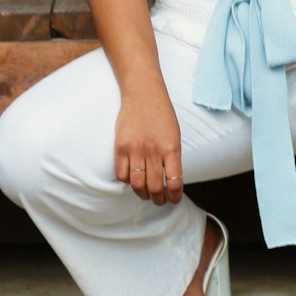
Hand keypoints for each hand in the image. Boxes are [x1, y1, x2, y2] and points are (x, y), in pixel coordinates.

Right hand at [113, 81, 183, 205]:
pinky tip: (132, 178)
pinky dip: (127, 181)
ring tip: (145, 194)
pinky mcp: (120, 147)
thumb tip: (170, 181)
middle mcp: (153, 151)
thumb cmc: (162, 114)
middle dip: (158, 199)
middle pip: (155, 187)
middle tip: (159, 201)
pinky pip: (121, 174)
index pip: (174, 182)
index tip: (174, 200)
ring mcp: (135, 150)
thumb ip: (172, 157)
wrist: (143, 94)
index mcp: (172, 148)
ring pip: (137, 184)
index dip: (174, 196)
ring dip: (142, 194)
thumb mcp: (174, 135)